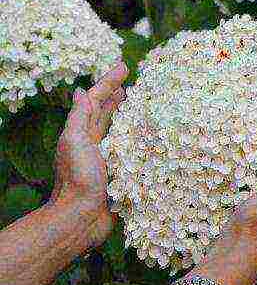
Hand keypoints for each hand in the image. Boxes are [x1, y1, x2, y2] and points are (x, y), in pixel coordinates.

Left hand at [51, 61, 128, 246]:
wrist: (82, 218)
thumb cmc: (78, 178)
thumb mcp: (74, 142)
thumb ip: (79, 117)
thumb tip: (79, 91)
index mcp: (84, 133)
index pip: (97, 101)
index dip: (109, 82)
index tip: (124, 66)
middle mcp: (97, 143)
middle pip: (109, 114)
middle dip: (119, 97)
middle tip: (134, 84)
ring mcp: (110, 158)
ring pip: (122, 131)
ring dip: (131, 116)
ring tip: (143, 104)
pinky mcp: (123, 173)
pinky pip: (133, 152)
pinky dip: (141, 141)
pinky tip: (153, 137)